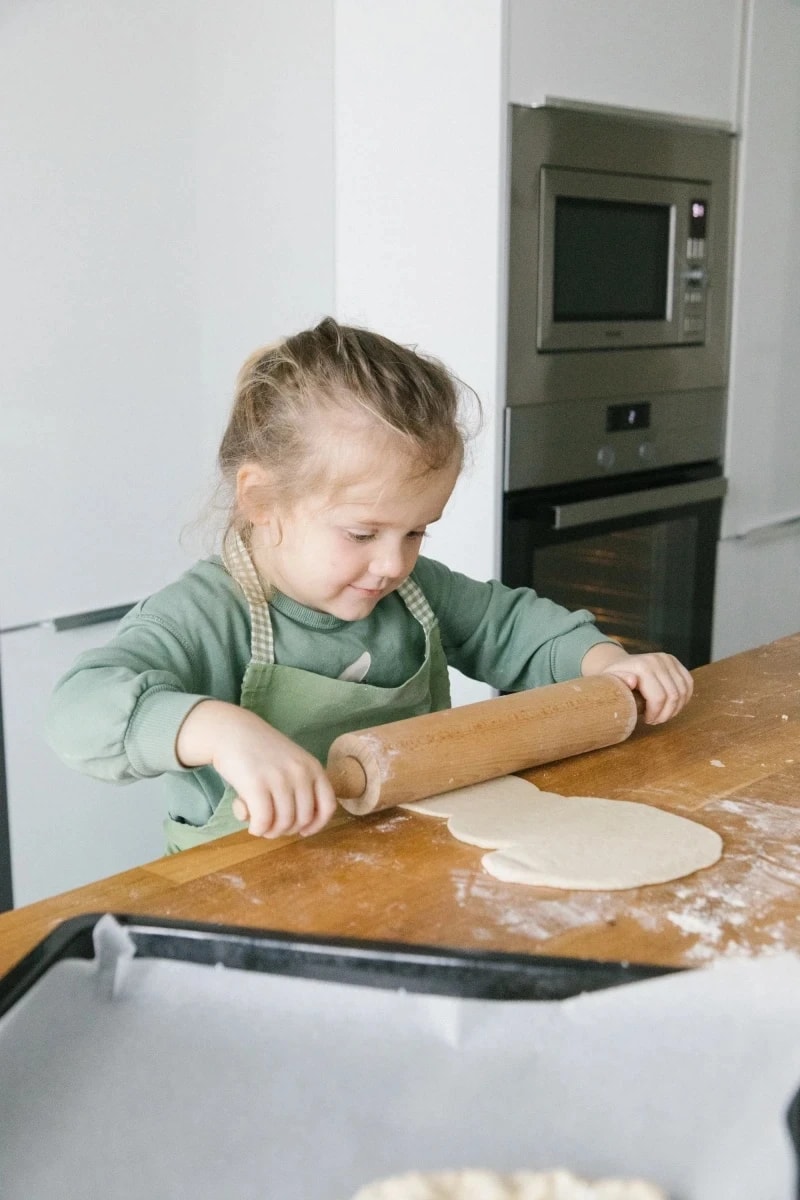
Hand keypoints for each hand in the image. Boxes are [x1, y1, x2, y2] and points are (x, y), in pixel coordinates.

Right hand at [176, 700, 337, 836]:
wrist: (231, 730)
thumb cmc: (259, 751)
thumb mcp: (291, 762)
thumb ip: (300, 787)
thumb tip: (302, 826)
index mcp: (313, 767)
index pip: (328, 805)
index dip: (317, 825)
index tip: (302, 831)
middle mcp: (301, 773)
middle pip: (303, 819)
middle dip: (286, 829)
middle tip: (270, 824)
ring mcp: (280, 778)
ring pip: (283, 823)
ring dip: (269, 831)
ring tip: (258, 823)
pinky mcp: (256, 785)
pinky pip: (263, 821)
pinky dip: (257, 828)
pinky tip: (249, 822)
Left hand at [581, 643, 693, 724]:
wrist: (618, 665)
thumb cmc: (614, 680)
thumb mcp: (610, 684)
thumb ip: (620, 683)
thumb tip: (633, 680)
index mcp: (642, 667)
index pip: (658, 697)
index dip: (656, 714)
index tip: (647, 720)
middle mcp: (657, 660)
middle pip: (673, 696)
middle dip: (666, 714)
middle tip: (655, 720)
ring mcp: (667, 659)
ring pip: (683, 691)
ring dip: (676, 708)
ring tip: (662, 714)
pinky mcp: (674, 661)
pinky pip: (688, 683)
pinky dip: (684, 698)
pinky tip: (672, 706)